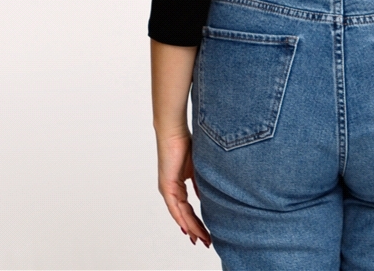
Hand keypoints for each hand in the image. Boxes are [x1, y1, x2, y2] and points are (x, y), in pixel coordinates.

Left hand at [156, 132, 211, 248]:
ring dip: (191, 228)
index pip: (189, 209)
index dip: (198, 222)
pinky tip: (187, 229)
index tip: (207, 233)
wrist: (174, 131)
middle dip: (196, 230)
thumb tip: (206, 197)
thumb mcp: (197, 168)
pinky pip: (174, 207)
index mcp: (178, 186)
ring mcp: (168, 189)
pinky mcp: (166, 186)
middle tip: (207, 242)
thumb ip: (200, 184)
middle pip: (185, 216)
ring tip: (202, 239)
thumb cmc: (185, 143)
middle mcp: (171, 190)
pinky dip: (181, 219)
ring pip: (180, 215)